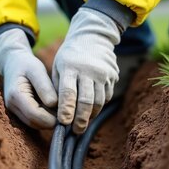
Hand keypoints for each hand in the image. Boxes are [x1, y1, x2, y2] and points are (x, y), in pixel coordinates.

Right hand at [0, 29, 57, 128]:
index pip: (34, 115)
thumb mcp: (37, 69)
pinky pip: (34, 121)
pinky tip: (55, 109)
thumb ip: (45, 87)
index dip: (51, 118)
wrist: (13, 63)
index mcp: (16, 95)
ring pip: (35, 124)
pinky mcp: (19, 113)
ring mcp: (14, 111)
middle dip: (52, 121)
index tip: (67, 112)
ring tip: (62, 110)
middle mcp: (12, 106)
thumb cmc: (27, 64)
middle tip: (68, 113)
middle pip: (35, 123)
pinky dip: (45, 118)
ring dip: (49, 121)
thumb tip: (54, 105)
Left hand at [52, 8, 120, 133]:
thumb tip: (56, 112)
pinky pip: (106, 96)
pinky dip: (99, 106)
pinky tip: (92, 112)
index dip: (66, 109)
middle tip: (75, 130)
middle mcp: (88, 70)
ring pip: (98, 101)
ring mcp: (102, 73)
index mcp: (70, 66)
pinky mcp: (112, 76)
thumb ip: (57, 87)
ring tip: (82, 125)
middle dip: (80, 118)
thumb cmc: (69, 56)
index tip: (63, 123)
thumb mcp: (58, 66)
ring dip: (90, 115)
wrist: (92, 37)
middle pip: (86, 100)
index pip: (68, 92)